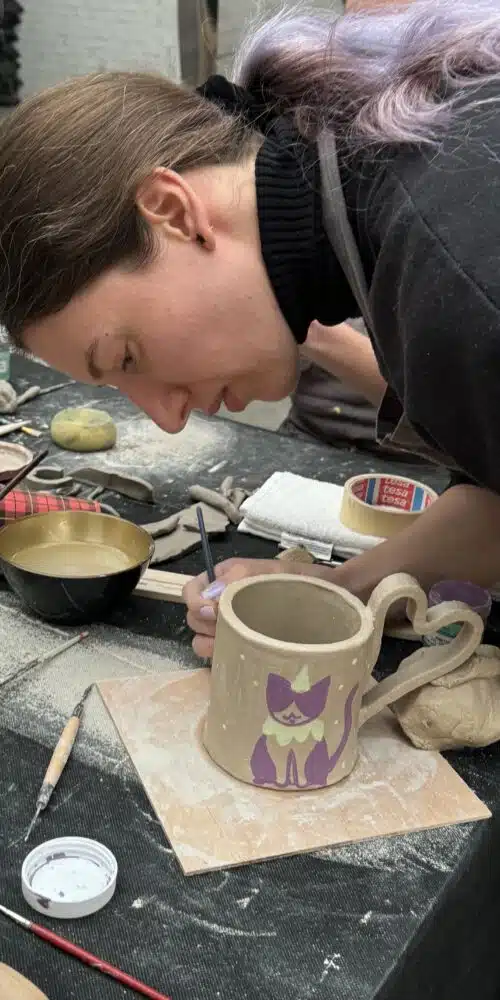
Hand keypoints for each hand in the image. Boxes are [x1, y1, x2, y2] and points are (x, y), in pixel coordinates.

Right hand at [183, 557, 308, 658]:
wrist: (337, 604)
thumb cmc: (308, 584)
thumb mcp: (277, 572)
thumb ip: (242, 577)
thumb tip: (208, 597)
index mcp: (228, 579)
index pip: (192, 589)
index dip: (194, 601)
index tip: (211, 613)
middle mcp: (225, 604)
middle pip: (193, 618)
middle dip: (206, 625)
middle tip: (232, 628)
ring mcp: (233, 629)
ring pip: (201, 641)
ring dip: (212, 644)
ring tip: (237, 643)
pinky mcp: (242, 651)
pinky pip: (218, 659)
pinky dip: (223, 659)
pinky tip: (242, 656)